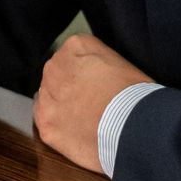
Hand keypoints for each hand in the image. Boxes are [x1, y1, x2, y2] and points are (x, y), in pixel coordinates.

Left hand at [33, 33, 154, 175]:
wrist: (133, 127)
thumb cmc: (136, 95)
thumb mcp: (121, 63)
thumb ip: (100, 63)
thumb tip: (96, 77)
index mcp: (76, 46)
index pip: (74, 56)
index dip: (88, 74)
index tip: (98, 86)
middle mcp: (55, 66)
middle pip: (58, 76)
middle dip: (71, 89)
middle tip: (92, 105)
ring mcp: (47, 95)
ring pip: (49, 98)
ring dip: (63, 108)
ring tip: (87, 122)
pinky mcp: (45, 123)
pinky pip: (45, 122)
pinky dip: (59, 128)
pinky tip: (77, 133)